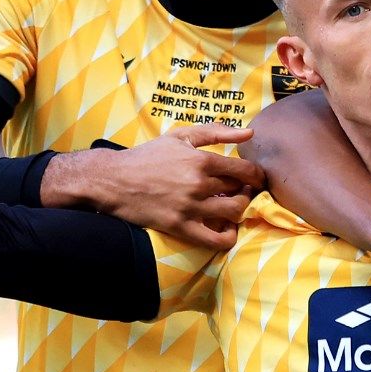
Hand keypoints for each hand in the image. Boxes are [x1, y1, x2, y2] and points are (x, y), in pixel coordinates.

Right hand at [44, 124, 265, 251]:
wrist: (114, 179)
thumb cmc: (148, 156)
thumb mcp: (180, 137)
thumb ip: (215, 132)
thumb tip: (250, 133)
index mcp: (202, 161)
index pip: (245, 171)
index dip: (256, 175)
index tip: (254, 178)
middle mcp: (199, 184)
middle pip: (241, 192)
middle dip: (248, 191)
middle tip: (243, 190)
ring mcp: (191, 208)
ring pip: (234, 213)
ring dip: (240, 210)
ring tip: (232, 204)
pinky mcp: (181, 227)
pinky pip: (216, 239)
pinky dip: (229, 236)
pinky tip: (226, 227)